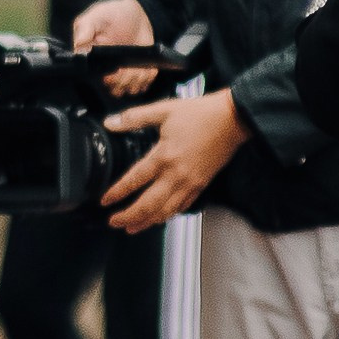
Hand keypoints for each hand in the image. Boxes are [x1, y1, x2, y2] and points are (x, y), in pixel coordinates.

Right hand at [71, 0, 157, 99]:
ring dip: (136, 79)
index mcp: (93, 61)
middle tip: (128, 65)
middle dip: (123, 80)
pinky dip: (147, 77)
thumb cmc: (110, 14)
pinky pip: (144, 84)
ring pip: (130, 89)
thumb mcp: (94, 18)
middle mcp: (107, 71)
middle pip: (114, 89)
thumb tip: (78, 51)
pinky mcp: (139, 72)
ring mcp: (124, 73)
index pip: (98, 81)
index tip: (116, 68)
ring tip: (138, 64)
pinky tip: (146, 65)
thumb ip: (84, 32)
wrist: (134, 12)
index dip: (109, 79)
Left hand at [101, 86, 247, 230]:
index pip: (133, 180)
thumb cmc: (200, 113)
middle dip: (128, 217)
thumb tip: (110, 123)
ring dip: (146, 222)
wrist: (234, 119)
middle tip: (114, 222)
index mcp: (164, 156)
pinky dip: (168, 215)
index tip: (104, 201)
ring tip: (132, 228)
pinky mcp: (202, 185)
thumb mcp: (164, 110)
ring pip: (165, 211)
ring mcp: (190, 182)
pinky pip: (182, 206)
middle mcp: (176, 174)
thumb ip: (134, 118)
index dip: (117, 193)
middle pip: (148, 205)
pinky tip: (159, 217)